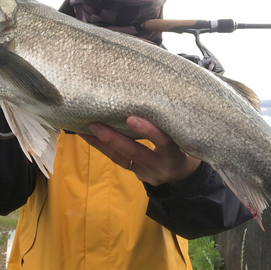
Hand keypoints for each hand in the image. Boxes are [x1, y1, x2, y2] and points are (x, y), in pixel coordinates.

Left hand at [78, 116, 201, 186]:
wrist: (185, 173)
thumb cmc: (183, 144)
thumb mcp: (183, 135)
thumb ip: (168, 123)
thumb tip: (145, 94)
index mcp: (176, 155)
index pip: (164, 143)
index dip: (148, 132)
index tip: (131, 118)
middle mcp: (162, 167)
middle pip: (136, 153)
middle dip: (114, 138)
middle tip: (96, 123)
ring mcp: (148, 174)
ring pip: (122, 159)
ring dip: (102, 143)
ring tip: (85, 128)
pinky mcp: (138, 175)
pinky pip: (118, 161)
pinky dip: (103, 148)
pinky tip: (89, 136)